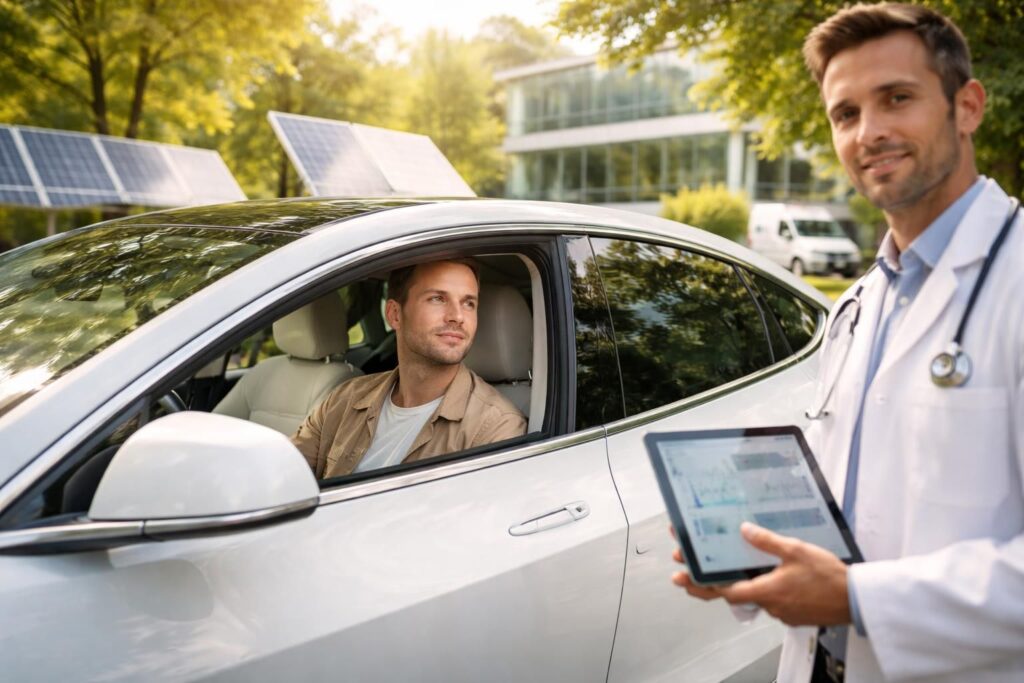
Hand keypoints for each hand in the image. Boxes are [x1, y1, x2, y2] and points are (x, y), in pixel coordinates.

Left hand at [670, 522, 851, 626]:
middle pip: (732, 595)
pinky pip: (768, 600)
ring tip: (721, 568)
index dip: (703, 584)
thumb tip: (744, 530)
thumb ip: (767, 541)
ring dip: (735, 584)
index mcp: (767, 591)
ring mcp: (781, 612)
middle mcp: (770, 605)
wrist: (856, 600)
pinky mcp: (792, 613)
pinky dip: (758, 589)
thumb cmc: (829, 577)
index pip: (726, 591)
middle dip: (707, 584)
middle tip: (685, 575)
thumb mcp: (796, 550)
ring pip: (751, 597)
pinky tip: (759, 576)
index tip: (684, 577)